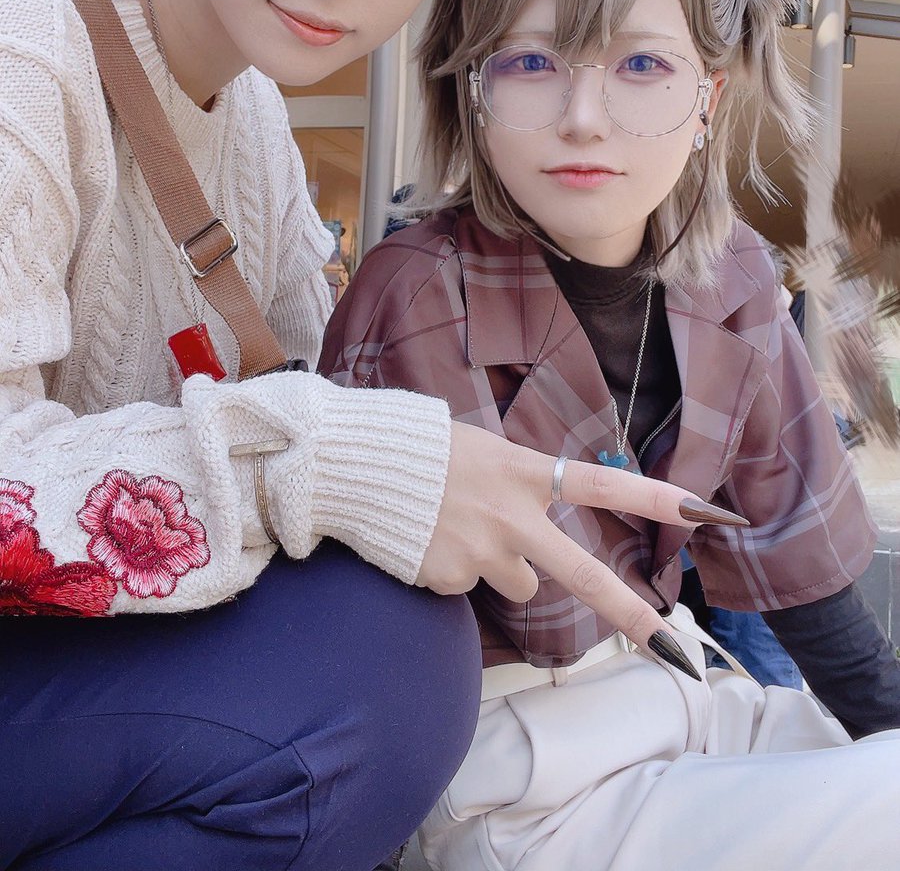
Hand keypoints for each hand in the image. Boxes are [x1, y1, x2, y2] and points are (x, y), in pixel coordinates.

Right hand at [417, 420, 747, 665]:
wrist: (351, 466)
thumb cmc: (415, 445)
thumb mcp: (477, 447)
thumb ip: (515, 481)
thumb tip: (530, 518)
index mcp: (523, 472)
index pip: (603, 485)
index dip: (656, 498)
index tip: (708, 512)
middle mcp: (513, 518)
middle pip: (582, 575)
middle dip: (633, 615)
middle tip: (678, 655)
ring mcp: (482, 554)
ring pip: (519, 585)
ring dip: (504, 568)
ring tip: (457, 529)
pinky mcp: (450, 580)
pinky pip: (468, 587)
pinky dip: (453, 571)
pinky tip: (426, 541)